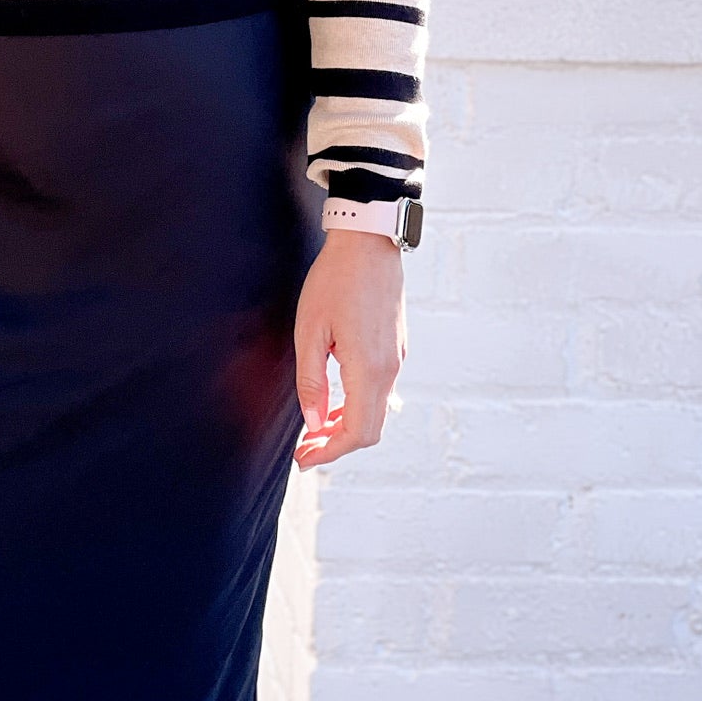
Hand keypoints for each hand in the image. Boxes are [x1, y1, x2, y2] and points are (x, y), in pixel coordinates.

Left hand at [292, 228, 405, 468]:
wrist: (369, 241)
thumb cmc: (334, 281)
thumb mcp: (310, 330)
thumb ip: (312, 382)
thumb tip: (314, 424)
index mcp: (369, 368)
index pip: (357, 433)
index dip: (329, 452)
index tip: (303, 458)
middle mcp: (390, 368)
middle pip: (370, 429)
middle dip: (337, 444)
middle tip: (305, 446)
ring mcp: (398, 357)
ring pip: (377, 410)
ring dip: (347, 424)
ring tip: (315, 425)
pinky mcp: (398, 346)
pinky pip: (381, 389)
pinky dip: (359, 404)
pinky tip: (336, 398)